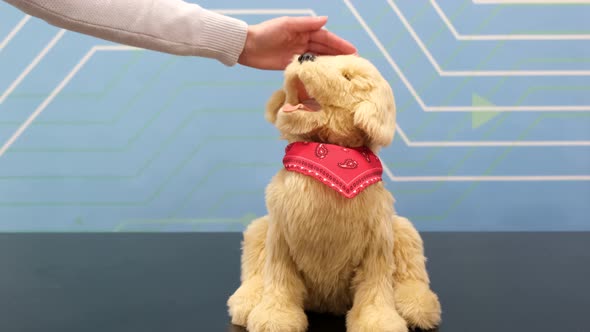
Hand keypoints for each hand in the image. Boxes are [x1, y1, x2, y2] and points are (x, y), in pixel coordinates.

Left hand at [238, 16, 356, 69]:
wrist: (246, 47)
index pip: (326, 37)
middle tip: (353, 64)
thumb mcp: (286, 24)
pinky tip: (325, 77)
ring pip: (317, 58)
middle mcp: (302, 41)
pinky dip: (316, 71)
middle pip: (324, 48)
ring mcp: (296, 53)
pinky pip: (307, 67)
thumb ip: (306, 24)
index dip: (340, 44)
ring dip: (330, 64)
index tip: (353, 51)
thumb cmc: (265, 32)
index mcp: (303, 30)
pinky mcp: (290, 64)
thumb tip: (326, 20)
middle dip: (339, 55)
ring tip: (343, 72)